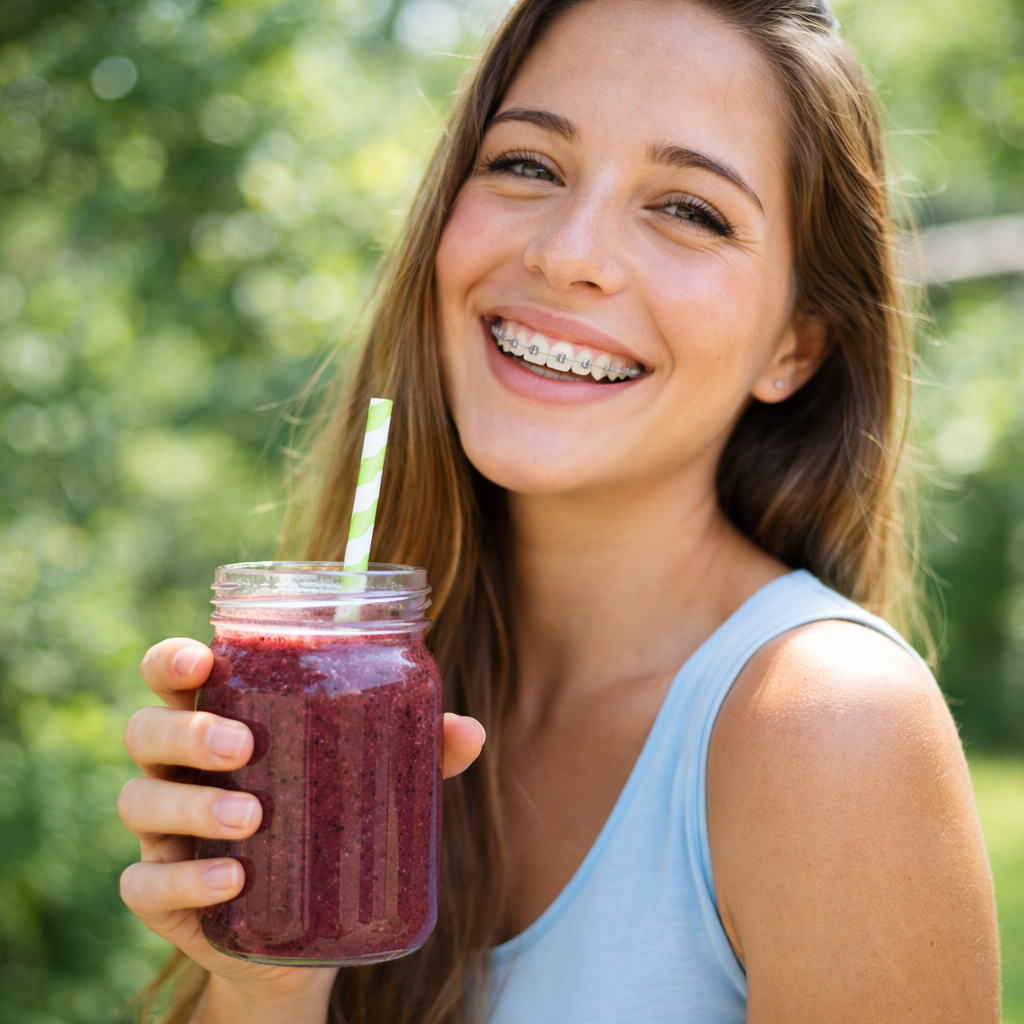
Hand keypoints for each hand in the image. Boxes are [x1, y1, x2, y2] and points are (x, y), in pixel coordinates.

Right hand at [118, 637, 484, 1021]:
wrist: (306, 938)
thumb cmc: (330, 827)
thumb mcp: (371, 784)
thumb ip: (418, 753)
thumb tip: (471, 731)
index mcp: (222, 723)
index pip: (172, 678)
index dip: (170, 660)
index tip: (201, 659)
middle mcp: (180, 772)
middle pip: (146, 730)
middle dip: (188, 729)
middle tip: (244, 744)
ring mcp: (164, 835)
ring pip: (139, 801)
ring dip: (194, 802)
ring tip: (254, 815)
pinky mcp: (164, 898)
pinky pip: (144, 885)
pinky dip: (186, 878)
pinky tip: (234, 879)